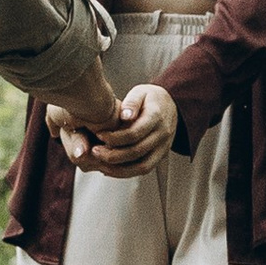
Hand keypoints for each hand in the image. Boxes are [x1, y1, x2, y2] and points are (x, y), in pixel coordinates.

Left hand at [57, 81, 177, 177]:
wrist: (171, 106)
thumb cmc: (151, 98)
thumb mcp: (140, 92)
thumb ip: (132, 102)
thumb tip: (124, 116)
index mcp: (156, 116)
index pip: (134, 133)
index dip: (114, 137)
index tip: (98, 134)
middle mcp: (162, 134)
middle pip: (136, 151)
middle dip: (113, 155)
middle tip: (95, 151)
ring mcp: (163, 147)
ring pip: (142, 166)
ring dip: (119, 169)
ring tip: (100, 164)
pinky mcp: (160, 156)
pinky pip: (144, 169)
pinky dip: (126, 172)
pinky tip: (111, 169)